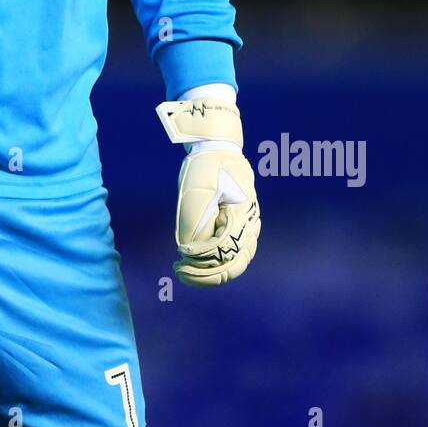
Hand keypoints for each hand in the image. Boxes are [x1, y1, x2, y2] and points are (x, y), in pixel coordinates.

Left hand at [173, 144, 259, 285]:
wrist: (219, 151)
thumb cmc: (207, 169)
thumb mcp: (198, 191)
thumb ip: (195, 222)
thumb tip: (189, 251)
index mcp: (241, 217)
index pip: (222, 252)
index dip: (200, 261)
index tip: (179, 258)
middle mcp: (249, 228)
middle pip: (232, 266)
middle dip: (203, 275)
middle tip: (178, 270)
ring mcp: (248, 230)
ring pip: (234, 265)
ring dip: (208, 274)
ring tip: (184, 271)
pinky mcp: (241, 231)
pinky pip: (232, 257)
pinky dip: (214, 266)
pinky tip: (195, 264)